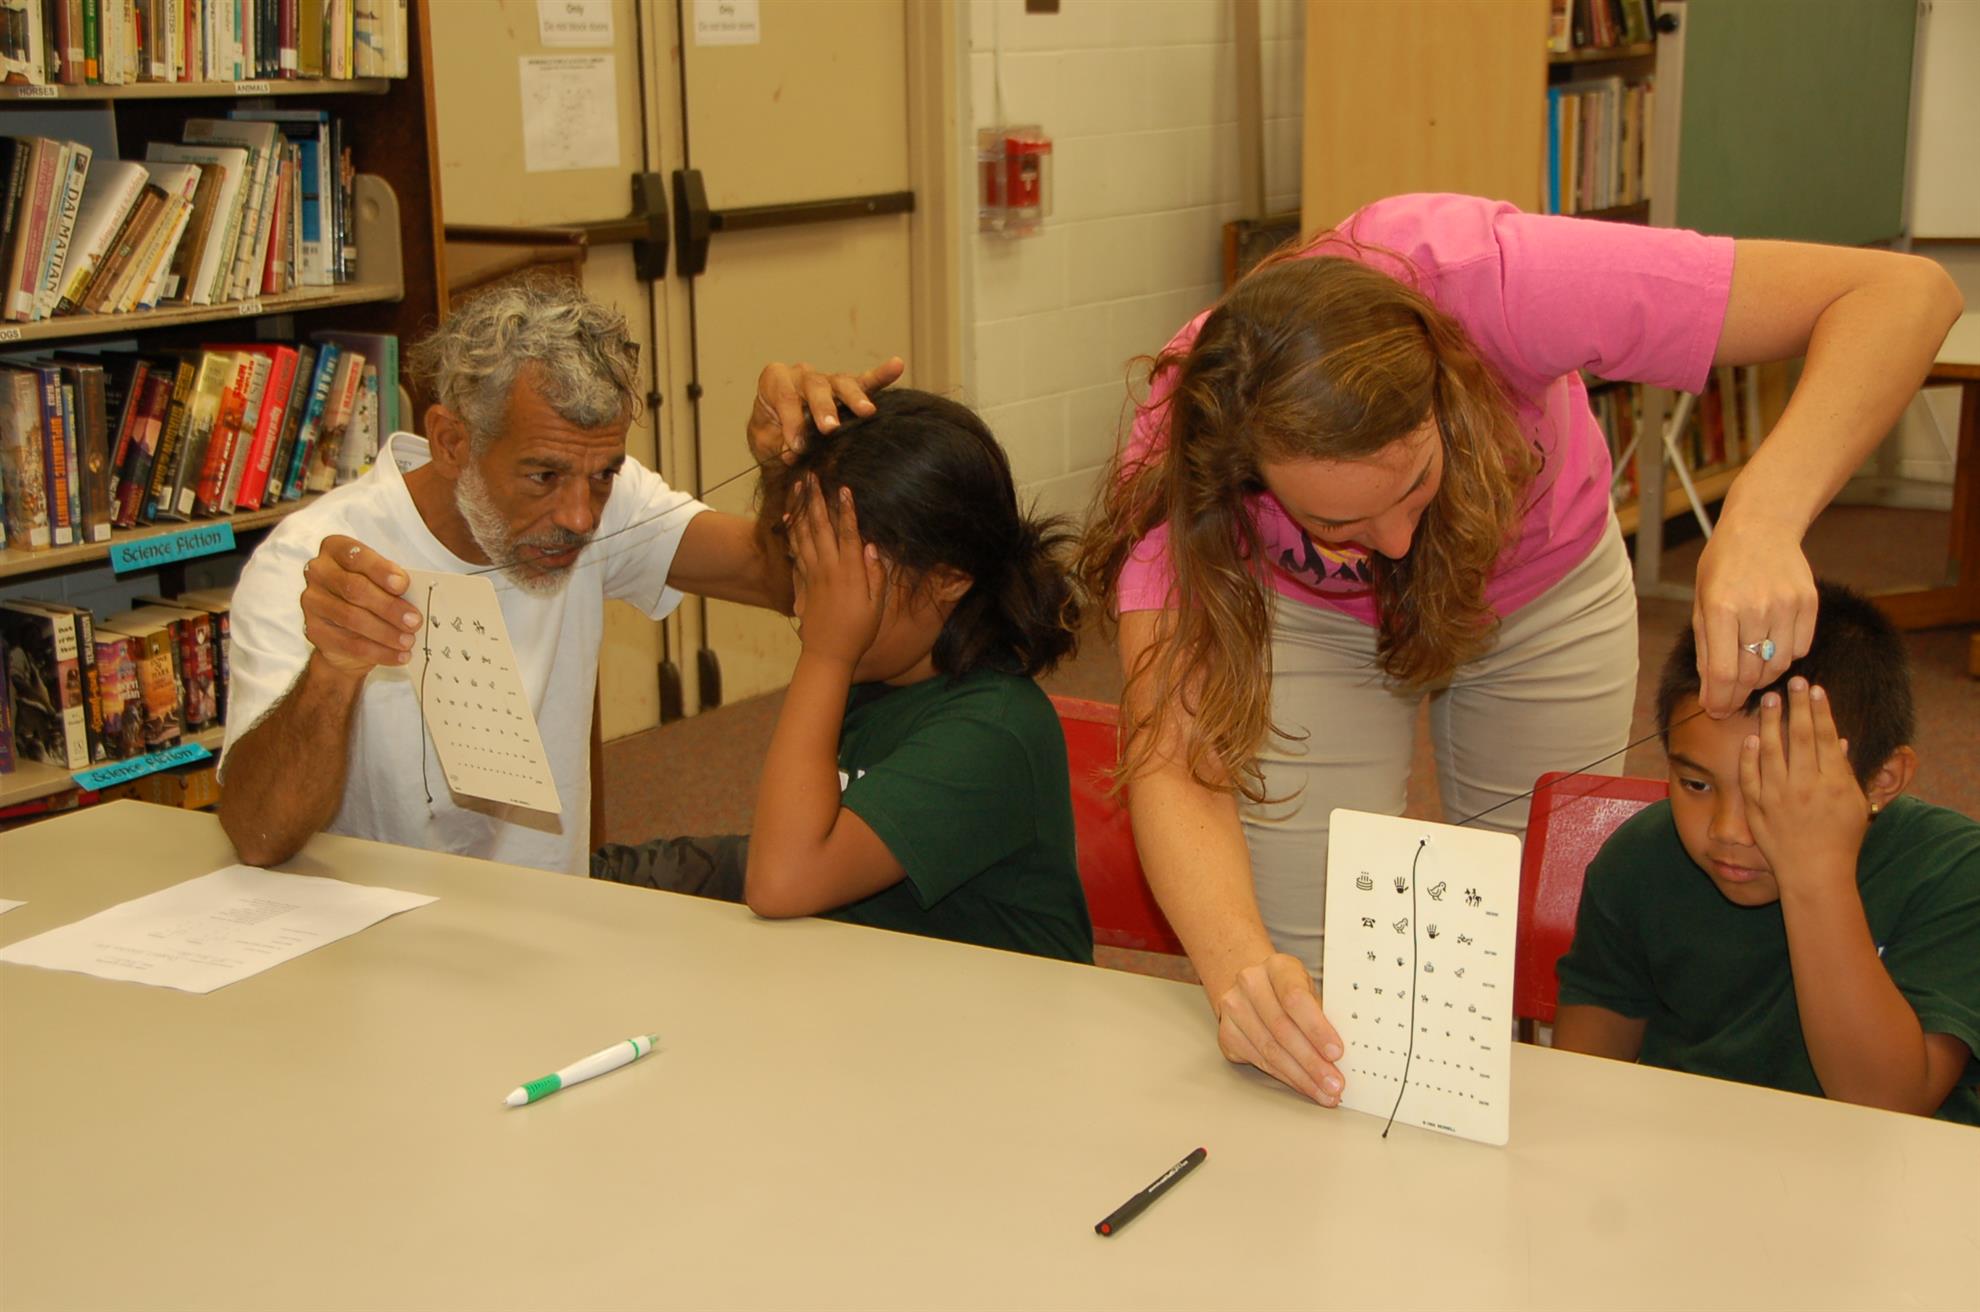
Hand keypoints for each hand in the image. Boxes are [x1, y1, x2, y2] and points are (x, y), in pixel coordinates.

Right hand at [300, 534, 420, 676]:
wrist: (345, 631)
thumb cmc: (371, 596)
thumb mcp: (383, 582)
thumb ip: (394, 583)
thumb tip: (418, 595)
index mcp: (336, 549)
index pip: (356, 556)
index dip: (380, 570)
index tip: (403, 585)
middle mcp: (318, 572)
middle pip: (355, 588)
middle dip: (389, 607)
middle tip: (414, 621)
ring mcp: (312, 601)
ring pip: (351, 617)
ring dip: (385, 632)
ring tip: (408, 641)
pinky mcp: (313, 630)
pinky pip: (349, 644)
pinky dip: (379, 652)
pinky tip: (398, 655)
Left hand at [747, 357, 905, 465]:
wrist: (779, 435)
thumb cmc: (771, 435)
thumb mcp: (765, 442)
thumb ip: (776, 446)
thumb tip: (793, 453)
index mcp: (775, 381)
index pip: (784, 398)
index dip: (791, 422)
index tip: (797, 447)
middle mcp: (802, 374)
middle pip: (814, 386)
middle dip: (823, 408)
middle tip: (830, 428)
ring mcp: (828, 380)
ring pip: (841, 384)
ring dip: (854, 398)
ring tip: (867, 411)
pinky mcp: (849, 388)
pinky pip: (866, 381)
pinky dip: (881, 375)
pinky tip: (897, 365)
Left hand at [789, 481, 885, 666]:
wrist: (828, 653)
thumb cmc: (859, 631)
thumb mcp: (877, 605)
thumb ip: (876, 575)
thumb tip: (874, 547)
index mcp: (851, 573)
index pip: (849, 534)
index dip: (847, 510)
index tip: (844, 488)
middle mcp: (829, 569)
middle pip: (822, 527)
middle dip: (818, 500)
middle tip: (812, 476)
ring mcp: (814, 574)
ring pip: (805, 535)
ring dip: (802, 509)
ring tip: (799, 488)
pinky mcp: (804, 581)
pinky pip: (796, 551)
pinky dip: (792, 532)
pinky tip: (790, 518)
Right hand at [1214, 953, 1345, 1105]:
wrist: (1255, 987)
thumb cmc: (1290, 990)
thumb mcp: (1310, 989)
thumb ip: (1323, 1014)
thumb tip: (1343, 1054)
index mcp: (1277, 967)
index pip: (1295, 998)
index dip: (1316, 1028)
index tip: (1336, 1053)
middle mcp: (1250, 983)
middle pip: (1282, 1029)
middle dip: (1312, 1062)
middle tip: (1333, 1083)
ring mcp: (1234, 1008)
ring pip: (1270, 1050)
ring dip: (1300, 1076)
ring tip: (1323, 1091)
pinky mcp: (1227, 1033)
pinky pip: (1259, 1061)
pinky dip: (1285, 1077)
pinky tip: (1303, 1085)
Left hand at [1692, 516, 1815, 716]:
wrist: (1762, 528)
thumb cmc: (1723, 566)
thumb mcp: (1701, 603)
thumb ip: (1706, 648)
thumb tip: (1711, 691)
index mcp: (1721, 608)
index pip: (1724, 673)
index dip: (1719, 699)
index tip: (1714, 710)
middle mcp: (1756, 609)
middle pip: (1751, 674)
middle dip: (1737, 695)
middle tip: (1728, 701)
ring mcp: (1786, 606)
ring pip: (1778, 665)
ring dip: (1761, 678)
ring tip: (1748, 674)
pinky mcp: (1809, 603)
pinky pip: (1800, 649)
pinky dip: (1784, 657)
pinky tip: (1770, 648)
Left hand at [1738, 678, 1867, 894]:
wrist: (1815, 874)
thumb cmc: (1841, 840)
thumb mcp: (1854, 804)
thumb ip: (1845, 771)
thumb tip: (1840, 740)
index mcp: (1833, 783)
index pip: (1826, 737)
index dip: (1820, 711)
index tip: (1815, 688)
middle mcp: (1805, 786)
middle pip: (1800, 736)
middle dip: (1796, 706)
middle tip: (1792, 681)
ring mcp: (1778, 796)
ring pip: (1771, 750)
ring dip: (1769, 722)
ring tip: (1768, 698)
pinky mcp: (1758, 808)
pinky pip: (1750, 776)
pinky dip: (1749, 757)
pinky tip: (1750, 739)